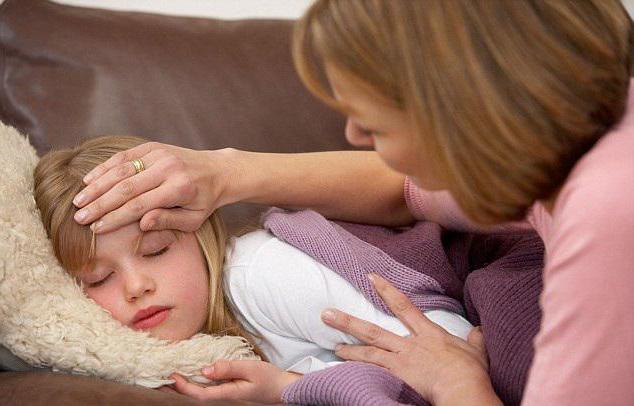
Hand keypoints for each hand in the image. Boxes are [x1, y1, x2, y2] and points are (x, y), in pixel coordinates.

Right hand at [72, 142, 240, 233]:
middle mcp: (169, 168)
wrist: (218, 170)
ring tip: (78, 201)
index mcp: (180, 189)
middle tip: (79, 217)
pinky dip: (105, 168)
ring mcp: (160, 154)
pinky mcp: (153, 146)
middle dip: (100, 204)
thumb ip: (168, 222)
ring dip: (97, 186)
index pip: (140, 205)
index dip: (115, 218)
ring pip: (122, 170)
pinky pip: (125, 156)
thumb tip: (141, 223)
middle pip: (126, 188)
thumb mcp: (193, 219)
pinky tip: (89, 180)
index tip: (96, 228)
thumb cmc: (204, 201)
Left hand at [169, 360, 300, 402]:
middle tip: (158, 378)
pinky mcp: (230, 388)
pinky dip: (197, 380)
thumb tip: (205, 369)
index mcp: (228, 394)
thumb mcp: (251, 369)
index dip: (183, 386)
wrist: (283, 388)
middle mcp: (224, 396)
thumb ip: (228, 368)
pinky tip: (192, 373)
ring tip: (170, 375)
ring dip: (185, 384)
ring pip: (201, 390)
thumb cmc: (269, 379)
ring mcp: (227, 393)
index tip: (170, 376)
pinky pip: (209, 386)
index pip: (199, 393)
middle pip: (196, 394)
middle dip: (177, 387)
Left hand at [321, 274, 500, 405]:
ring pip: (368, 351)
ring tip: (332, 345)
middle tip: (327, 313)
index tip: (370, 277)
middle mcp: (409, 344)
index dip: (385, 290)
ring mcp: (401, 360)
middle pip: (373, 330)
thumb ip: (476, 339)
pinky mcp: (398, 377)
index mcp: (428, 334)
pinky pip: (372, 371)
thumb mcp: (477, 351)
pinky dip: (358, 370)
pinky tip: (345, 369)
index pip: (403, 306)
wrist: (463, 387)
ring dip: (347, 346)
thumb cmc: (471, 371)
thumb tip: (479, 330)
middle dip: (348, 321)